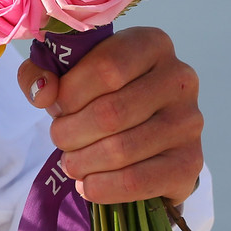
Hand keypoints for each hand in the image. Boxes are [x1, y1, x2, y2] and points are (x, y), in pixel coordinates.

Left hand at [19, 27, 202, 204]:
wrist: (142, 136)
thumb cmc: (99, 94)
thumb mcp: (66, 73)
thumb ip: (41, 72)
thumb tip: (43, 92)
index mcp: (152, 44)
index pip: (106, 68)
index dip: (70, 94)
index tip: (55, 107)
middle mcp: (180, 79)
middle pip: (110, 113)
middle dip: (70, 132)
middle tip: (59, 139)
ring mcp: (190, 122)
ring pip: (121, 149)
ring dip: (81, 161)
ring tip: (70, 162)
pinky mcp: (190, 162)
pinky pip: (137, 180)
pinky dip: (102, 187)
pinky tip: (88, 184)